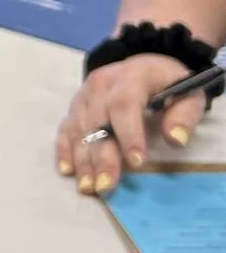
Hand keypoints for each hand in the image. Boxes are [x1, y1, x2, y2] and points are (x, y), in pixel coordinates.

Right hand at [55, 55, 205, 194]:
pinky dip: (64, 149)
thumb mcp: (188, 94)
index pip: (124, 104)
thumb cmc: (167, 85)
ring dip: (82, 159)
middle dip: (101, 156)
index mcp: (132, 76)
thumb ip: (184, 115)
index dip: (129, 134)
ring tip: (88, 187)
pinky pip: (65, 128)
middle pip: (97, 121)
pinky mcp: (75, 106)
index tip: (137, 162)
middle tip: (106, 185)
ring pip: (78, 128)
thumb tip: (175, 139)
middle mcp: (102, 84)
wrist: (144, 66)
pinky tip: (67, 170)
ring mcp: (84, 95)